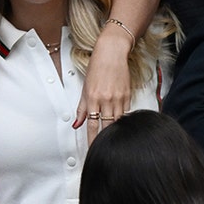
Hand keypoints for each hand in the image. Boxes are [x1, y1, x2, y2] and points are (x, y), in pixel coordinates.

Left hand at [73, 28, 131, 143]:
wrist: (112, 53)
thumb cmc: (97, 68)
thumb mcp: (85, 88)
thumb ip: (81, 108)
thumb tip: (76, 125)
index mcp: (92, 99)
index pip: (91, 125)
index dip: (92, 140)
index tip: (91, 149)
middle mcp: (106, 100)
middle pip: (106, 127)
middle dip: (104, 140)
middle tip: (103, 150)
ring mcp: (118, 98)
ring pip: (118, 122)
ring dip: (114, 132)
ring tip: (114, 142)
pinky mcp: (128, 96)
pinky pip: (126, 114)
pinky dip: (123, 121)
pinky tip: (122, 127)